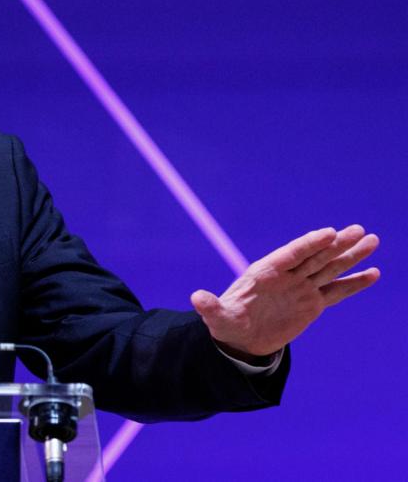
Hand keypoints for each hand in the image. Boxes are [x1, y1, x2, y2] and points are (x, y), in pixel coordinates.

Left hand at [191, 225, 379, 359]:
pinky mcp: (312, 303)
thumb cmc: (227, 323)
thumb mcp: (218, 317)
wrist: (240, 339)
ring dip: (350, 256)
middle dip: (337, 244)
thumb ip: (210, 307)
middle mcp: (287, 276)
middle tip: (360, 230)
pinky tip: (373, 273)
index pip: (291, 254)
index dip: (309, 244)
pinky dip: (354, 283)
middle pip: (315, 256)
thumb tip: (196, 299)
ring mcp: (301, 288)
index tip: (329, 233)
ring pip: (330, 268)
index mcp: (265, 272)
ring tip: (372, 240)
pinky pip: (337, 291)